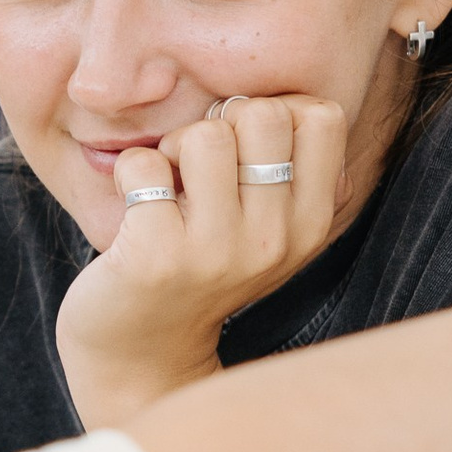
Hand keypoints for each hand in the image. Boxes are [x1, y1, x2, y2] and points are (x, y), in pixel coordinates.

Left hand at [55, 95, 349, 432]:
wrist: (142, 351)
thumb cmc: (200, 265)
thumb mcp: (266, 226)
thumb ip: (287, 166)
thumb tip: (285, 99)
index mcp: (312, 224)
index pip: (322, 116)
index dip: (276, 111)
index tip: (245, 149)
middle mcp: (275, 240)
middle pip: (263, 113)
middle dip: (219, 124)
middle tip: (198, 168)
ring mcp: (218, 252)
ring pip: (205, 134)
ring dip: (173, 148)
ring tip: (168, 188)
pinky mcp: (158, 257)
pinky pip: (142, 164)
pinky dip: (129, 173)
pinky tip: (136, 208)